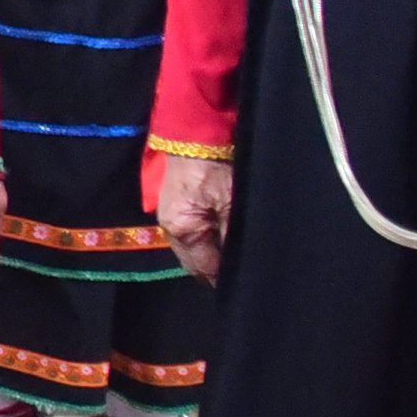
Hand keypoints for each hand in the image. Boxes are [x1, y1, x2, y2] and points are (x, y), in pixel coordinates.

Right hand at [153, 155, 234, 283]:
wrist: (195, 133)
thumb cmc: (214, 167)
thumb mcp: (231, 203)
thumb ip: (232, 236)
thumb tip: (242, 263)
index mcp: (182, 230)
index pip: (205, 268)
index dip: (225, 278)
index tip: (246, 283)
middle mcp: (170, 229)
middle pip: (195, 263)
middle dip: (215, 270)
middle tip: (242, 273)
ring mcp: (170, 218)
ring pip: (192, 250)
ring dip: (210, 255)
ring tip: (234, 257)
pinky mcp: (174, 208)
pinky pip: (190, 235)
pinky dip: (205, 241)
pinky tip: (221, 239)